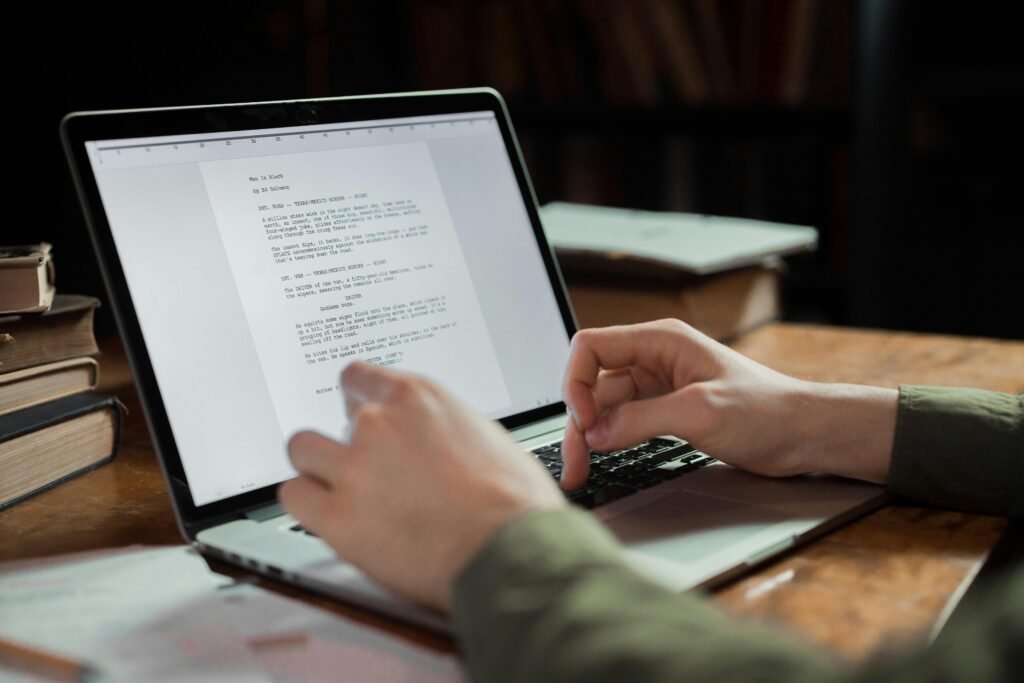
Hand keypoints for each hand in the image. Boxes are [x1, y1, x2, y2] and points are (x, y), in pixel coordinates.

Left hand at [278, 361, 564, 610]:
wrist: (510, 551)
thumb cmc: (513, 503)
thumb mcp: (486, 436)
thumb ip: (443, 428)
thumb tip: (433, 438)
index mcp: (418, 399)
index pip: (360, 379)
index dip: (359, 401)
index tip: (360, 415)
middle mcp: (380, 425)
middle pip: (335, 417)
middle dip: (349, 440)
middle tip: (366, 466)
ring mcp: (354, 469)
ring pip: (302, 449)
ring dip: (318, 466)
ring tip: (336, 488)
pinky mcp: (337, 517)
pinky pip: (294, 497)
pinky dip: (306, 504)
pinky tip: (325, 515)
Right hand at [560, 320, 897, 489]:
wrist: (805, 435)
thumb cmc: (767, 411)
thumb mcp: (700, 411)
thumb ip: (641, 420)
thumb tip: (595, 433)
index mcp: (661, 341)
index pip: (592, 346)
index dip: (577, 382)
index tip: (585, 421)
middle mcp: (654, 360)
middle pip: (593, 383)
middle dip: (579, 420)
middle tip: (574, 463)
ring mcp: (659, 387)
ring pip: (605, 408)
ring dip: (590, 437)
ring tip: (580, 471)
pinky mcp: (666, 413)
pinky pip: (624, 423)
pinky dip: (610, 442)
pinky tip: (603, 461)